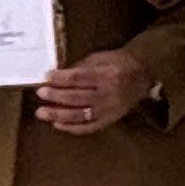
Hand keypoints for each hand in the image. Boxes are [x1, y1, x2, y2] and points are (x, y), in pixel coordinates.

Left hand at [33, 49, 155, 135]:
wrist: (144, 74)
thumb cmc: (119, 62)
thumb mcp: (101, 58)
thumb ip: (80, 67)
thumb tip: (57, 76)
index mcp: (107, 74)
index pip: (80, 77)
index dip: (61, 78)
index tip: (47, 77)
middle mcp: (109, 93)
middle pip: (78, 97)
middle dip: (57, 95)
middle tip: (40, 93)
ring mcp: (110, 109)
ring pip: (81, 115)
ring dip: (59, 114)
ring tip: (42, 112)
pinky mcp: (111, 120)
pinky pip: (89, 127)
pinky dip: (72, 128)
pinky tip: (58, 124)